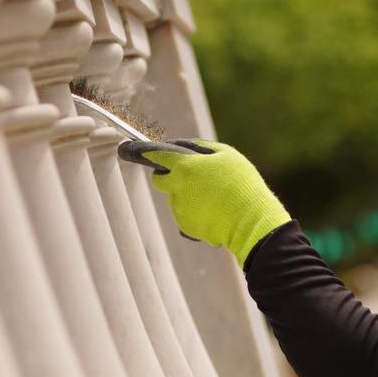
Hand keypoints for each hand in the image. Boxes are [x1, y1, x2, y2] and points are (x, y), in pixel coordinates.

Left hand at [118, 139, 289, 267]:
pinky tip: (215, 213)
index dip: (139, 151)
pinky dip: (196, 214)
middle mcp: (176, 188)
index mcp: (185, 166)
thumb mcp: (226, 154)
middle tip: (191, 177)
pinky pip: (185, 216)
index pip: (154, 155)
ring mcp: (179, 209)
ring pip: (176, 198)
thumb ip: (199, 148)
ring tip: (215, 198)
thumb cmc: (241, 183)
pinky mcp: (185, 227)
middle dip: (169, 176)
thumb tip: (180, 148)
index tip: (126, 150)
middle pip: (159, 179)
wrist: (250, 221)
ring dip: (188, 196)